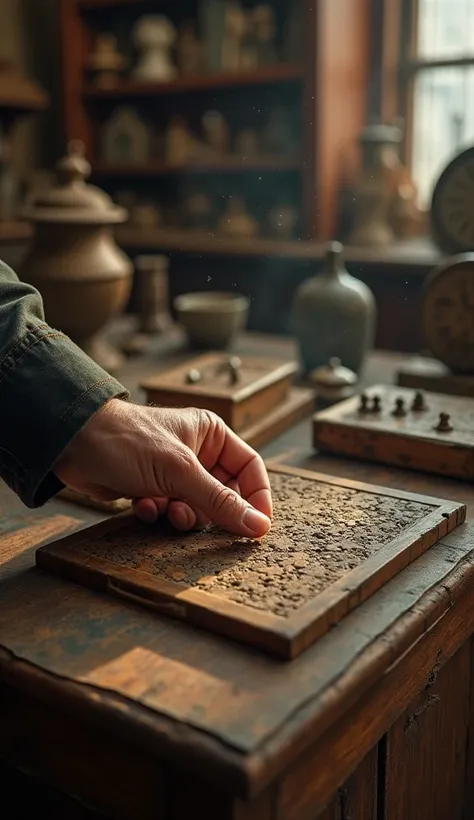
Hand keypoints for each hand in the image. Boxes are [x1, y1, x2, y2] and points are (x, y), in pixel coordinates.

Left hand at [54, 399, 271, 537]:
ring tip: (165, 510)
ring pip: (196, 508)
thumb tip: (257, 526)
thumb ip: (219, 500)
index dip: (257, 498)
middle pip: (224, 493)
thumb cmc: (127, 440)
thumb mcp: (179, 472)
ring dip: (181, 515)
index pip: (250, 468)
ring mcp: (172, 472)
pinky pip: (168, 511)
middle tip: (196, 519)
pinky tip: (141, 504)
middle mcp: (196, 452)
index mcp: (211, 435)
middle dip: (209, 511)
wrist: (72, 443)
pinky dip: (157, 513)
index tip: (257, 527)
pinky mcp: (151, 487)